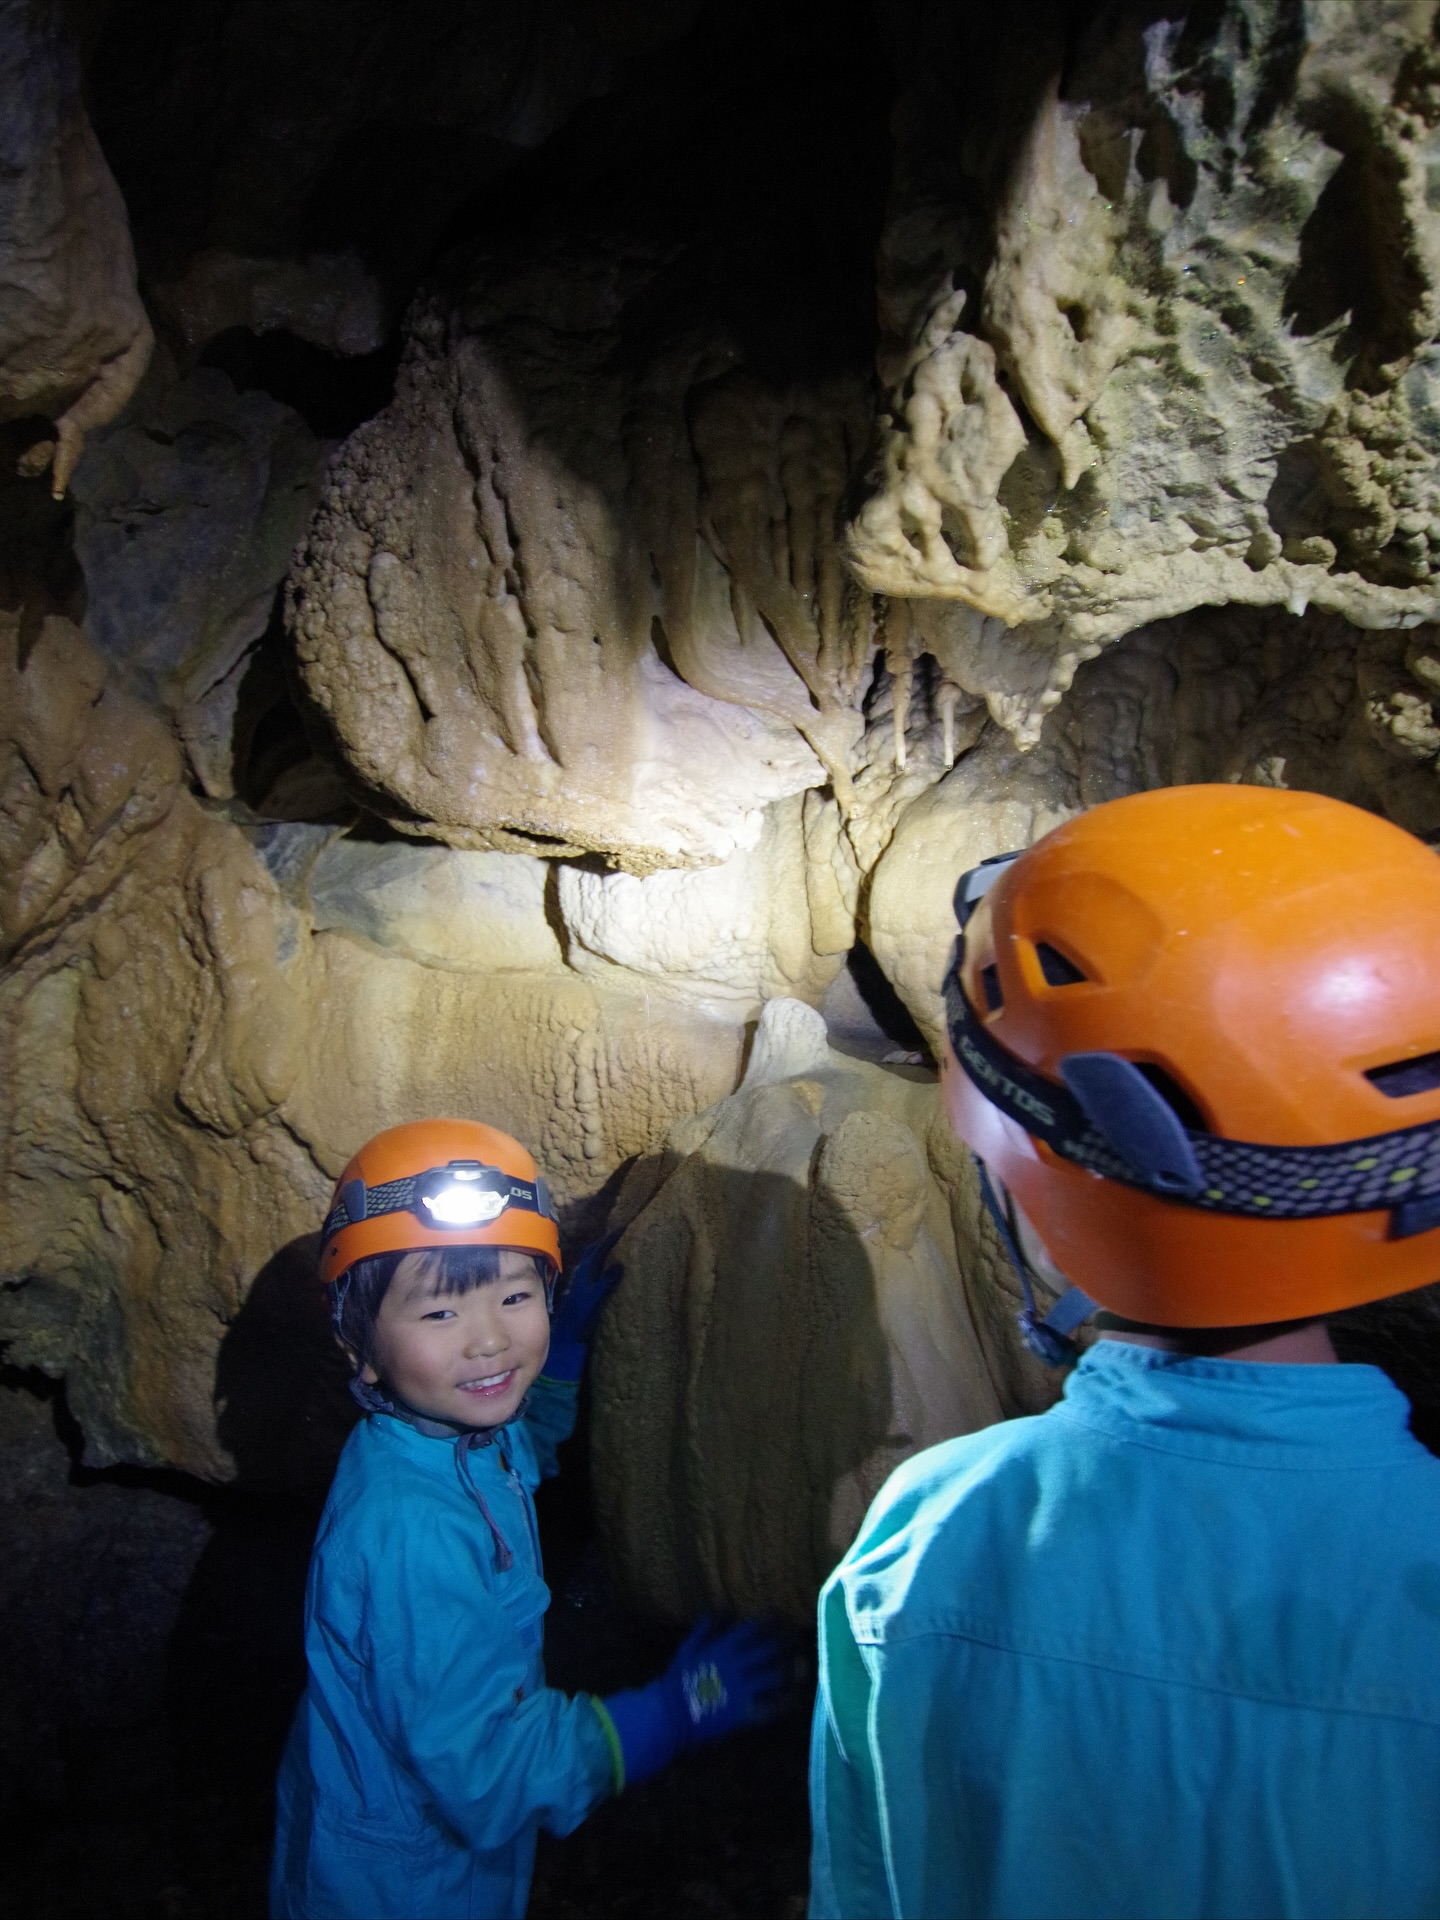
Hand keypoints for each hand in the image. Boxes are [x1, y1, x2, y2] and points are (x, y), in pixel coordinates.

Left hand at [548, 1231, 623, 1360]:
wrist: (566, 1335)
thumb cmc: (581, 1318)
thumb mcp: (595, 1299)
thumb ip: (606, 1282)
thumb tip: (619, 1264)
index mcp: (585, 1272)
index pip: (599, 1249)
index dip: (610, 1238)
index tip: (622, 1227)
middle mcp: (581, 1273)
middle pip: (592, 1251)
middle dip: (604, 1241)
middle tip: (618, 1234)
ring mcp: (580, 1281)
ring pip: (590, 1259)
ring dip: (600, 1250)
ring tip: (613, 1246)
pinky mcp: (580, 1289)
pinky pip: (591, 1268)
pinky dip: (598, 1261)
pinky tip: (603, 1266)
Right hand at [598, 1616, 799, 1788]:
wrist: (670, 1716)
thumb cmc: (677, 1680)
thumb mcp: (686, 1648)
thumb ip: (704, 1628)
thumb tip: (723, 1608)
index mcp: (722, 1648)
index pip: (752, 1630)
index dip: (769, 1621)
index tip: (780, 1614)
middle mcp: (737, 1666)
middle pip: (769, 1650)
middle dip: (785, 1642)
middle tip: (797, 1638)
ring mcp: (743, 1690)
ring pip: (774, 1676)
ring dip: (790, 1669)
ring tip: (802, 1664)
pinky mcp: (745, 1712)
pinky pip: (770, 1706)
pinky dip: (785, 1701)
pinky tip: (795, 1697)